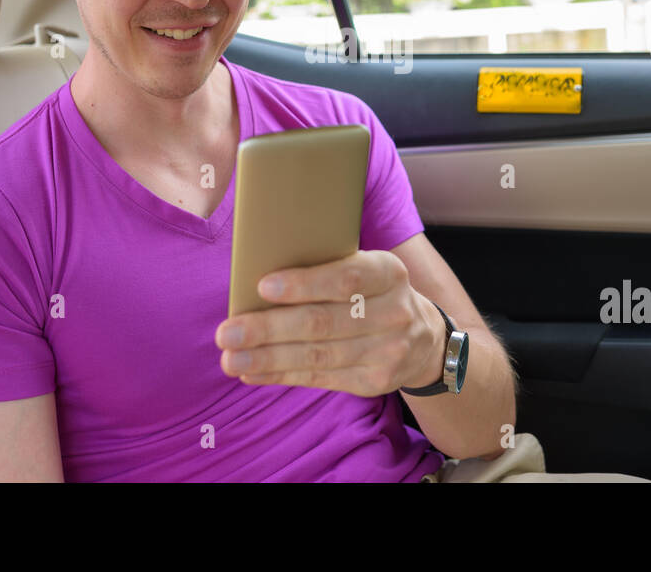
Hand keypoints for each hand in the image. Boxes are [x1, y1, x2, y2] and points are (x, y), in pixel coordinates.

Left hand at [215, 249, 445, 397]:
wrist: (424, 338)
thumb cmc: (374, 293)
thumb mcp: (366, 268)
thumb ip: (326, 268)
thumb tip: (260, 282)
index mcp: (388, 273)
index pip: (345, 278)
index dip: (304, 284)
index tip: (261, 287)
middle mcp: (394, 313)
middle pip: (323, 323)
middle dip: (270, 329)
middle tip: (227, 332)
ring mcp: (388, 351)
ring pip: (317, 356)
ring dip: (267, 358)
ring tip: (230, 358)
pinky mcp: (375, 381)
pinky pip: (320, 379)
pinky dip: (281, 375)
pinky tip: (252, 372)